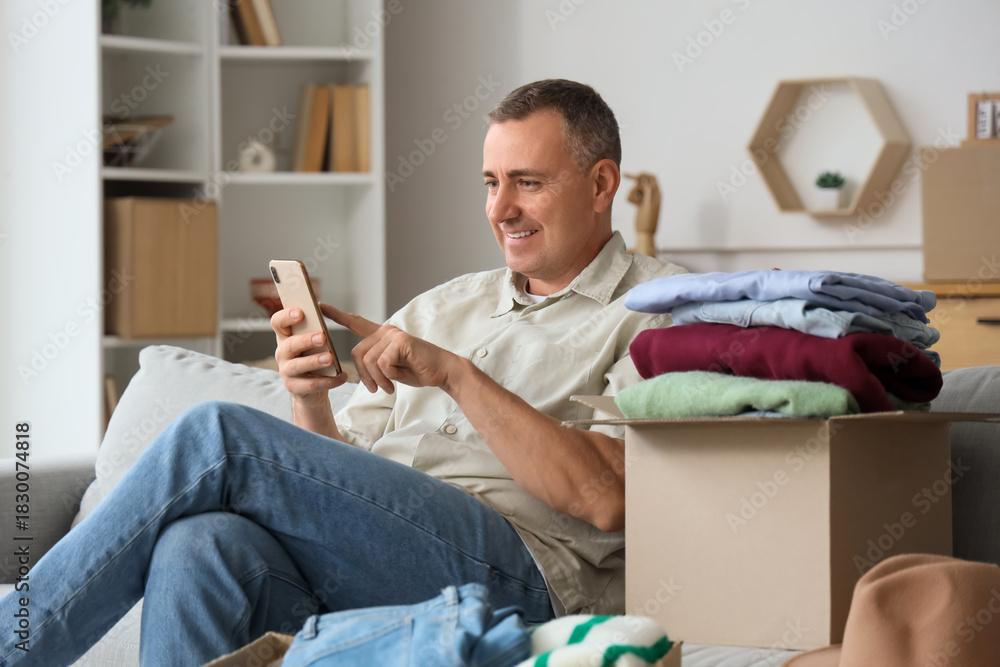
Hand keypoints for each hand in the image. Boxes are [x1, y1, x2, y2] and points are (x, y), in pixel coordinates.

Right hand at [271, 307, 348, 400]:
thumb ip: (316, 331)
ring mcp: (286, 371)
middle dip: (305, 340)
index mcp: (286, 338)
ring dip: (314, 361)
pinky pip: (311, 384)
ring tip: (330, 359)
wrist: (311, 391)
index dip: (286, 316)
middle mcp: (282, 353)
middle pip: (289, 345)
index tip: (300, 313)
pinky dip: (328, 381)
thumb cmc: (313, 360)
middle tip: (322, 337)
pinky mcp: (294, 387)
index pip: (278, 323)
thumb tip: (328, 313)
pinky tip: (341, 376)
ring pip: (297, 365)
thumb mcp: (314, 344)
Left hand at [321, 303, 464, 394]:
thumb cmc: (418, 370)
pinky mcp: (400, 342)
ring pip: (368, 361)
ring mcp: (393, 334)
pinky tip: (397, 381)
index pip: (356, 323)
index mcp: (382, 336)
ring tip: (388, 387)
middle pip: (357, 353)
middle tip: (377, 388)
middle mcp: (386, 331)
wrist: (442, 371)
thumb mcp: (390, 368)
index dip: (337, 315)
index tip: (321, 306)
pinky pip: (381, 363)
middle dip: (365, 376)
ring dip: (377, 379)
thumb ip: (375, 363)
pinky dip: (387, 377)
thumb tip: (361, 368)